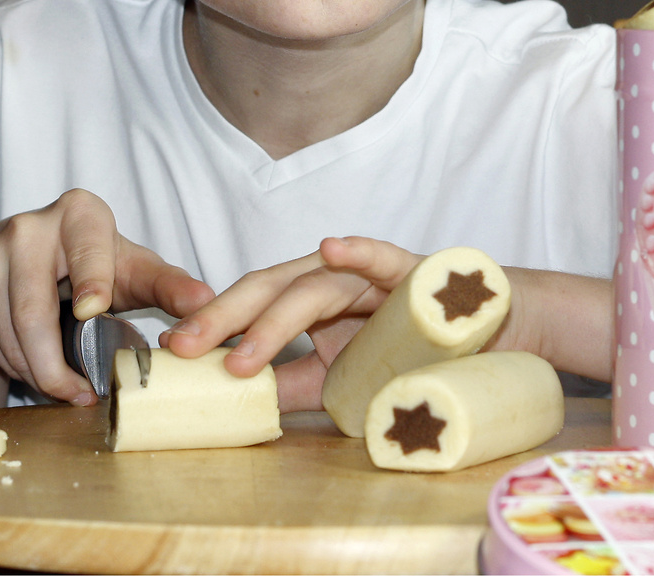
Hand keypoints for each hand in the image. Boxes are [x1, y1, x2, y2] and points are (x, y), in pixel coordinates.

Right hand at [0, 189, 214, 404]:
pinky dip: (15, 366)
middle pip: (35, 308)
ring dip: (38, 372)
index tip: (94, 309)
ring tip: (66, 386)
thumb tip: (206, 303)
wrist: (19, 258)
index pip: (86, 248)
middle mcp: (27, 226)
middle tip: (84, 394)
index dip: (90, 279)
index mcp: (79, 214)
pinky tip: (36, 368)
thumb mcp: (132, 269)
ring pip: (11, 332)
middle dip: (58, 363)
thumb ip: (169, 286)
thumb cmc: (91, 264)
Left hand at [161, 236, 422, 411]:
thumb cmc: (409, 350)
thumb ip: (294, 385)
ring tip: (241, 353)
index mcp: (307, 301)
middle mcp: (330, 279)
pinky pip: (382, 257)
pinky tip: (331, 249)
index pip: (250, 307)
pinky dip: (357, 250)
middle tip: (181, 346)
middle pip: (267, 289)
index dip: (210, 323)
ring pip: (312, 286)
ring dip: (273, 318)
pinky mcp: (412, 271)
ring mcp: (368, 273)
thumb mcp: (339, 379)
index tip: (170, 348)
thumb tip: (241, 403)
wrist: (483, 332)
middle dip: (221, 317)